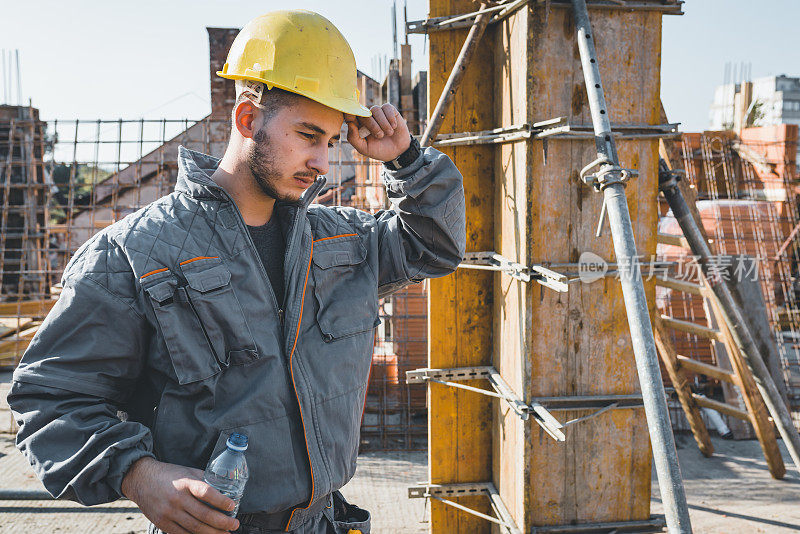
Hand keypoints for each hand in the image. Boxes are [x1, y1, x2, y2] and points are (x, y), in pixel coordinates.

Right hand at [121, 457, 238, 533]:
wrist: (141, 480)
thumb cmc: (169, 475)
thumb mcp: (187, 471)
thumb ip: (204, 480)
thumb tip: (225, 486)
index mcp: (185, 483)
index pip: (206, 492)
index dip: (221, 500)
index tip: (232, 506)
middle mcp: (177, 499)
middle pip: (203, 515)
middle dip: (222, 522)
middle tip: (234, 525)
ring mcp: (169, 513)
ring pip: (194, 528)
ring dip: (212, 533)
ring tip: (225, 533)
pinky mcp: (162, 523)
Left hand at [345, 103, 410, 161]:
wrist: (397, 152)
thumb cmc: (379, 150)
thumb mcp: (364, 148)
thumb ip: (354, 138)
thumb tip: (350, 124)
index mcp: (358, 125)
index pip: (350, 115)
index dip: (350, 115)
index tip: (351, 118)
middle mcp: (367, 117)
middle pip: (364, 113)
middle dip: (372, 125)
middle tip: (380, 136)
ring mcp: (378, 113)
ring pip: (376, 109)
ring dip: (383, 123)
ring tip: (389, 133)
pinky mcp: (389, 110)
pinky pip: (387, 107)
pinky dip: (390, 118)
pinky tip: (394, 127)